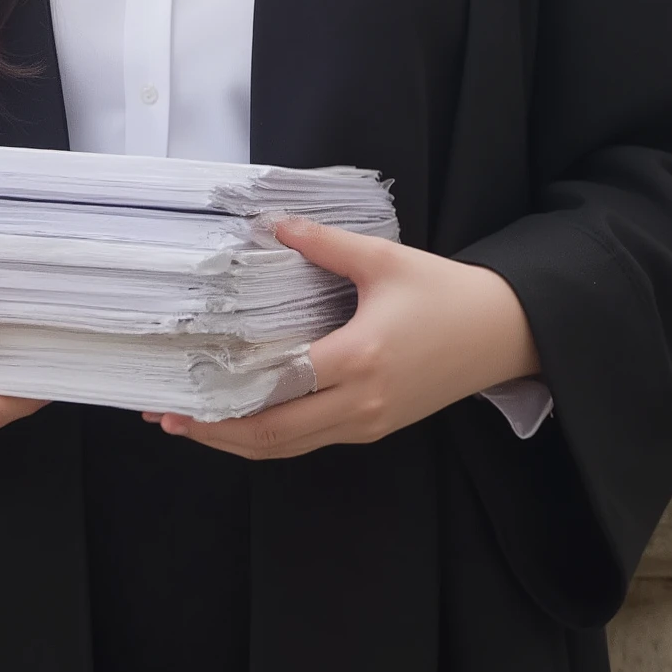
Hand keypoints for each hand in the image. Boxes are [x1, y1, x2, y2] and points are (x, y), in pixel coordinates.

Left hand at [146, 217, 540, 460]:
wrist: (505, 333)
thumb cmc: (448, 293)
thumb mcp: (385, 259)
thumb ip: (324, 243)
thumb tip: (273, 224)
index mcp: (359, 358)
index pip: (278, 387)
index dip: (224, 397)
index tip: (180, 390)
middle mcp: (360, 402)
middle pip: (273, 435)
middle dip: (214, 432)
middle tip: (165, 415)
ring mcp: (368, 423)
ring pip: (289, 446)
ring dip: (237, 441)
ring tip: (191, 424)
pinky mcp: (374, 427)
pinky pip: (310, 441)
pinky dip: (270, 436)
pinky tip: (242, 418)